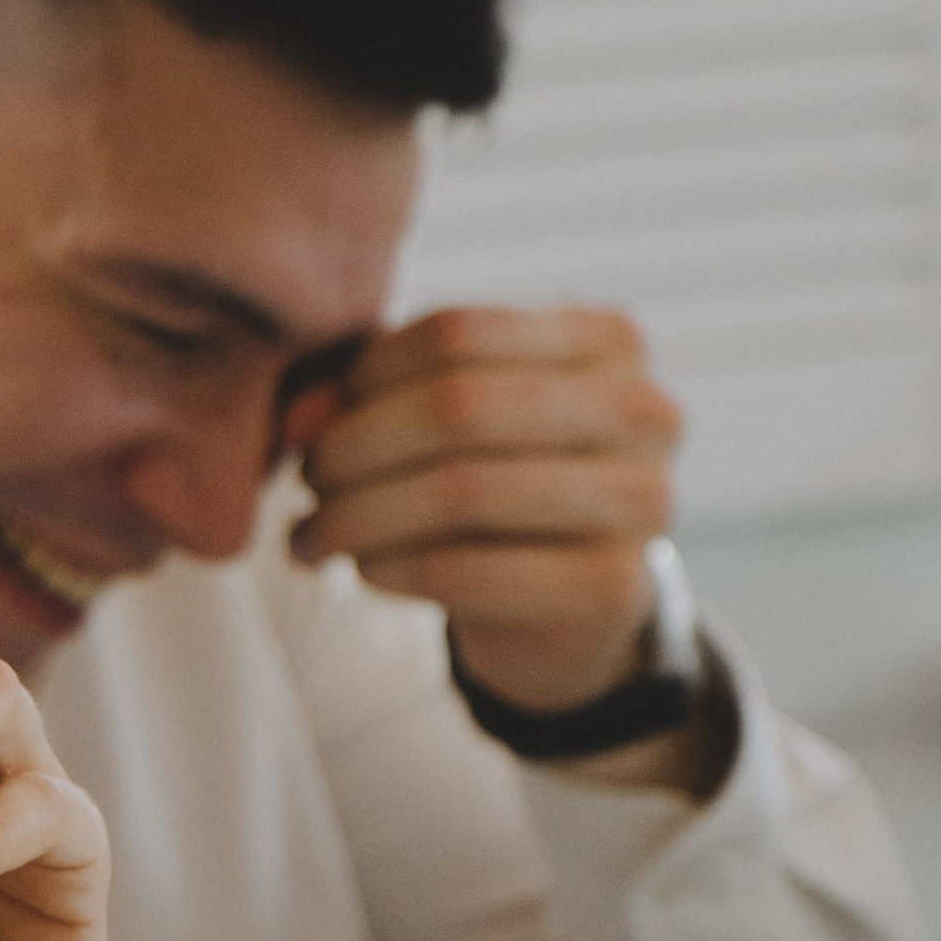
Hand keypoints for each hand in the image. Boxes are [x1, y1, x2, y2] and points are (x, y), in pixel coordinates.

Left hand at [284, 304, 680, 712]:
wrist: (567, 610)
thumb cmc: (496, 483)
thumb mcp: (446, 418)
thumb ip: (370, 395)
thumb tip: (296, 419)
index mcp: (608, 338)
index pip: (456, 331)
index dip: (363, 376)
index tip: (309, 422)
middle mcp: (644, 409)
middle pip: (457, 407)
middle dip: (353, 448)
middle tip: (303, 482)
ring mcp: (643, 501)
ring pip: (459, 491)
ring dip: (357, 517)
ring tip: (310, 535)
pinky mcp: (614, 589)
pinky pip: (466, 571)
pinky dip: (391, 568)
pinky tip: (362, 570)